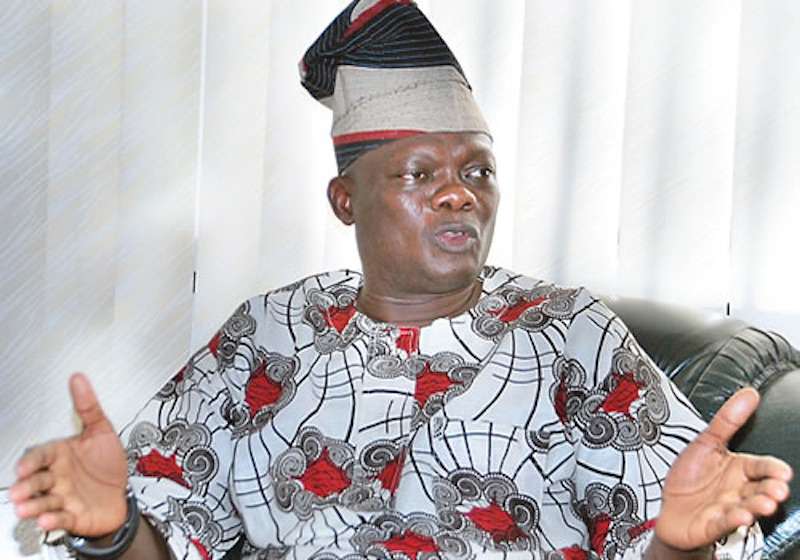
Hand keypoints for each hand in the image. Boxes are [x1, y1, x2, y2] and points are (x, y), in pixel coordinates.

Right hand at [9, 373, 128, 536]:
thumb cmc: (107, 463)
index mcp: (60, 455)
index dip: (32, 461)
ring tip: (26, 508)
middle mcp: (58, 477)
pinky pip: (61, 519)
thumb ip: (88, 406)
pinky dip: (53, 520)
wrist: (123, 492)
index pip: (41, 456)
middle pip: (37, 481)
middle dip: (27, 486)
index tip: (24, 465)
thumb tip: (79, 379)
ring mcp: (64, 497)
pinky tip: (48, 520)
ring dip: (34, 505)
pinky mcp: (73, 515)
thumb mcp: (101, 430)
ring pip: (43, 502)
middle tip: (19, 490)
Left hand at [656, 387, 792, 551]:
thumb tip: (749, 394)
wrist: (670, 509)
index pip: (760, 467)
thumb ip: (728, 420)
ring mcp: (726, 508)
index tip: (783, 470)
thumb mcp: (706, 442)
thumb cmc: (690, 477)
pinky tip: (740, 516)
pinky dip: (732, 520)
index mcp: (738, 469)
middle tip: (779, 489)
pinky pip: (724, 522)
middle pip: (759, 490)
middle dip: (771, 490)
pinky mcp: (712, 524)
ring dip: (757, 506)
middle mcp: (737, 490)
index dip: (772, 469)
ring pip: (747, 508)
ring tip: (765, 503)